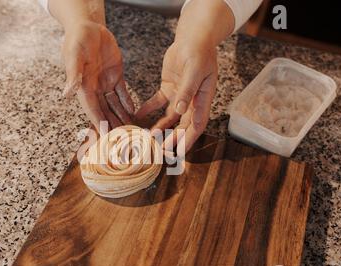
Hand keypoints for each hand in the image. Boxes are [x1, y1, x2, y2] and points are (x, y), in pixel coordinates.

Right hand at [62, 21, 134, 130]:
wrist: (89, 26)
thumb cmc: (77, 39)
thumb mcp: (74, 55)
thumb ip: (73, 74)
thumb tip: (67, 94)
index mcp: (83, 86)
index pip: (92, 108)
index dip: (98, 121)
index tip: (105, 135)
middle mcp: (94, 88)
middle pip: (104, 110)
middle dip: (112, 123)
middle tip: (122, 137)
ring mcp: (105, 83)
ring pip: (114, 104)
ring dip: (121, 116)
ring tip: (129, 128)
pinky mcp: (116, 76)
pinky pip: (122, 92)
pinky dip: (127, 102)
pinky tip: (133, 111)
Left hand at [135, 39, 217, 154]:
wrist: (192, 38)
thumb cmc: (199, 53)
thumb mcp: (194, 71)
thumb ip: (187, 91)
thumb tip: (180, 110)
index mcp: (202, 100)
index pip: (197, 125)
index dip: (189, 139)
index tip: (180, 151)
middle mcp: (192, 101)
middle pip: (182, 125)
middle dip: (172, 139)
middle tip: (160, 150)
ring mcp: (179, 96)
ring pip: (169, 117)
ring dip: (160, 127)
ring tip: (149, 137)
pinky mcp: (168, 89)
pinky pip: (157, 103)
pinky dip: (148, 110)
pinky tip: (138, 117)